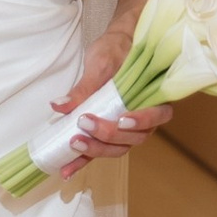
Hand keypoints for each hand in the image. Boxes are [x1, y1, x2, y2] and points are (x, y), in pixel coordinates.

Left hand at [48, 30, 173, 180]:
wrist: (114, 46)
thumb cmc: (115, 50)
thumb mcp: (100, 64)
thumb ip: (84, 88)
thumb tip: (60, 106)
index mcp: (152, 98)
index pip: (157, 116)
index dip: (142, 122)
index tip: (122, 120)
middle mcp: (144, 119)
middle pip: (133, 138)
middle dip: (108, 136)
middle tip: (84, 125)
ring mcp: (126, 129)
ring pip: (117, 148)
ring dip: (95, 150)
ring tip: (73, 144)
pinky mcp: (108, 133)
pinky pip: (99, 150)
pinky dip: (83, 161)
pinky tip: (66, 170)